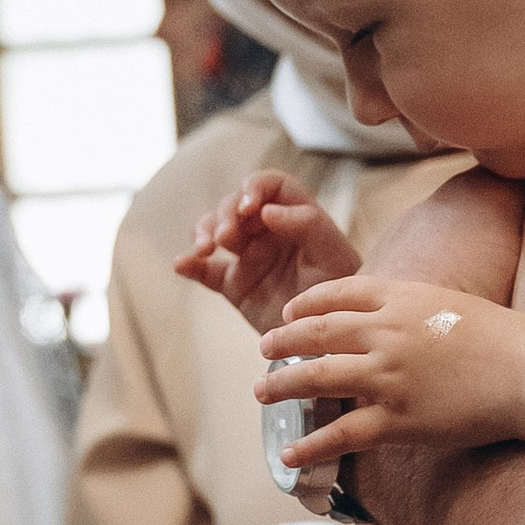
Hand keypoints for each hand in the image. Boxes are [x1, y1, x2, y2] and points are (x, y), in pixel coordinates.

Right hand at [177, 173, 361, 334]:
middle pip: (234, 205)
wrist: (332, 338)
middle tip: (226, 237)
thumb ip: (306, 225)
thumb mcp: (332, 254)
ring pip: (215, 231)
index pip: (270, 185)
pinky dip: (190, 265)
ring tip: (205, 249)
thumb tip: (267, 210)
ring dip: (204, 232)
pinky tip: (181, 264)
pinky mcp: (234, 284)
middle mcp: (268, 232)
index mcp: (294, 216)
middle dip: (225, 215)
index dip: (255, 187)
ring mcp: (248, 257)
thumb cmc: (342, 290)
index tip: (248, 206)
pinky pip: (205, 271)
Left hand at [257, 278, 524, 464]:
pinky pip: (340, 434)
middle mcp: (385, 333)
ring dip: (280, 385)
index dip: (305, 304)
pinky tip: (288, 454)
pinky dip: (309, 445)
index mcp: (400, 298)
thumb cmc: (498, 339)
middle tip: (264, 350)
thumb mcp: (446, 303)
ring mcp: (388, 377)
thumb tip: (379, 319)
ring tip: (261, 393)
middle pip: (315, 333)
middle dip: (281, 342)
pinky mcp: (397, 419)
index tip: (289, 313)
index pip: (336, 294)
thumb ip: (407, 308)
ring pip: (315, 378)